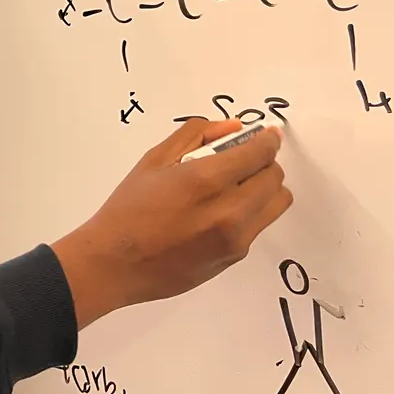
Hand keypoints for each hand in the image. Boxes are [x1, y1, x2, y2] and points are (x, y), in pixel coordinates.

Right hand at [52, 118, 290, 328]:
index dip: (268, 139)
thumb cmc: (128, 208)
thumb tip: (233, 128)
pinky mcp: (235, 257)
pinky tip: (219, 212)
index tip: (267, 134)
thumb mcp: (154, 160)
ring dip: (265, 187)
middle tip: (243, 159)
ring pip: (277, 202)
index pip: (259, 153)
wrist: (115, 265)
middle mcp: (228, 211)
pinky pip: (259, 224)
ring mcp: (235, 238)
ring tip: (237, 186)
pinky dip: (250, 211)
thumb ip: (195, 136)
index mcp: (205, 180)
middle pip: (275, 177)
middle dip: (264, 162)